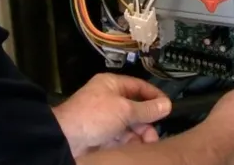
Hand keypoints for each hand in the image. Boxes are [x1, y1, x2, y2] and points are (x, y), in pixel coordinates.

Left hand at [52, 73, 171, 156]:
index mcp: (112, 84)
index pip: (139, 86)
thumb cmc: (94, 116)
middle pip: (136, 108)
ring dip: (140, 134)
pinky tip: (137, 149)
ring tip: (148, 144)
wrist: (66, 139)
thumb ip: (147, 109)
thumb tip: (167, 105)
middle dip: (147, 121)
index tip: (168, 107)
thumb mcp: (124, 110)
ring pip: (130, 125)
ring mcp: (105, 118)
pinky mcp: (102, 135)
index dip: (154, 96)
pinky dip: (130, 142)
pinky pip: (122, 137)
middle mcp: (109, 99)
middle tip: (156, 133)